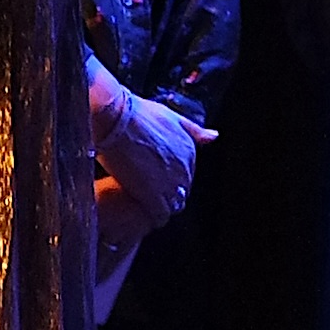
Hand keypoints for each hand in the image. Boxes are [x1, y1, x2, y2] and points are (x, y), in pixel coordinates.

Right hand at [88, 63, 208, 224]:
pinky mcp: (155, 196)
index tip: (154, 179)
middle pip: (181, 191)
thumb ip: (192, 130)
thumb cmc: (135, 114)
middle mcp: (186, 168)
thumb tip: (214, 136)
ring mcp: (172, 184)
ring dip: (160, 206)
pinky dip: (152, 216)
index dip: (169, 179)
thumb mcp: (170, 117)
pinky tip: (141, 212)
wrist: (115, 118)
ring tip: (142, 203)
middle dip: (166, 194)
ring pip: (173, 205)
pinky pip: (160, 215)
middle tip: (145, 193)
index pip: (186, 175)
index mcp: (190, 151)